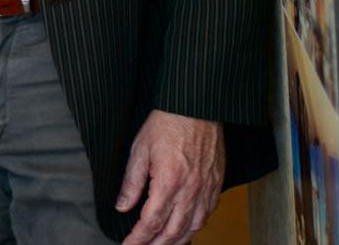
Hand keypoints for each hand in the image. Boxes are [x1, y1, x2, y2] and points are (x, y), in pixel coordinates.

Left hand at [116, 110, 223, 244]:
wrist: (196, 107)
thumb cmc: (167, 124)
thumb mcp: (140, 149)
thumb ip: (131, 182)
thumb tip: (122, 206)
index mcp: (168, 183)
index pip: (151, 222)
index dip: (138, 239)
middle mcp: (190, 191)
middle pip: (173, 232)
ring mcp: (206, 189)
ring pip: (193, 227)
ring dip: (176, 241)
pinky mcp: (216, 184)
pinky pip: (207, 214)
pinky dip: (195, 227)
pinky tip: (186, 229)